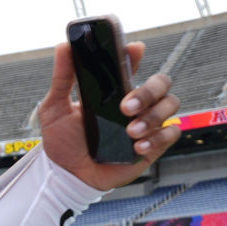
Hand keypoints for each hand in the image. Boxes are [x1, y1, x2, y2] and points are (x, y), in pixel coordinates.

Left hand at [40, 41, 181, 189]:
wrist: (66, 176)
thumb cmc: (63, 142)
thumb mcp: (55, 108)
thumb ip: (62, 79)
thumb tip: (64, 47)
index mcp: (113, 91)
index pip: (132, 66)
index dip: (136, 56)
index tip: (134, 51)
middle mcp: (133, 104)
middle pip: (160, 83)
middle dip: (147, 91)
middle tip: (125, 106)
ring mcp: (145, 124)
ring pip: (170, 105)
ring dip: (153, 116)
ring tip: (130, 131)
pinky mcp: (152, 146)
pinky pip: (171, 133)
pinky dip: (159, 137)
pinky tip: (138, 145)